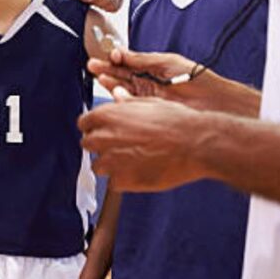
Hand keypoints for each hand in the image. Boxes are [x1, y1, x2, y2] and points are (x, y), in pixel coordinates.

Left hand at [78, 86, 209, 190]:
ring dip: (109, 165)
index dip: (94, 127)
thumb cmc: (176, 121)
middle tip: (119, 147)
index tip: (102, 130)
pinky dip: (123, 180)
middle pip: (88, 144)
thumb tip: (117, 95)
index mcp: (107, 115)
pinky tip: (138, 173)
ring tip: (130, 161)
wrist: (195, 144)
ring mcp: (112, 161)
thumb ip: (126, 102)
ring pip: (98, 166)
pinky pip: (113, 183)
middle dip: (100, 146)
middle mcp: (104, 137)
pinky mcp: (123, 180)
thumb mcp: (148, 103)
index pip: (84, 123)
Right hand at [88, 48, 213, 111]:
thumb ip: (141, 58)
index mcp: (152, 69)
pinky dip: (121, 98)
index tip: (103, 56)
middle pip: (121, 77)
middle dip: (106, 71)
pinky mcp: (150, 111)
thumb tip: (121, 52)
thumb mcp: (166, 62)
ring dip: (110, 83)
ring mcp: (148, 98)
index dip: (113, 60)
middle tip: (92, 66)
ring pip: (123, 90)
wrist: (214, 102)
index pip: (127, 64)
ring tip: (100, 77)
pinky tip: (116, 92)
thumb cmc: (198, 78)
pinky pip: (130, 105)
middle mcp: (148, 84)